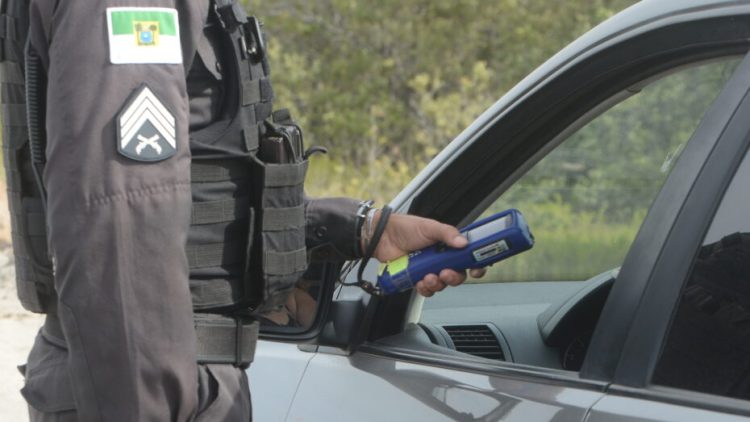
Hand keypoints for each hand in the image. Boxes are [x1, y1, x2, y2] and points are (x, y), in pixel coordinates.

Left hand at [369, 211, 485, 296]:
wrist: (383, 237)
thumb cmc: (406, 228)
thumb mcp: (430, 227)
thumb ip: (448, 233)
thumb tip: (463, 243)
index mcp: (449, 246)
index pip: (468, 258)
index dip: (475, 265)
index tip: (476, 270)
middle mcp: (441, 259)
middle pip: (457, 275)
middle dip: (454, 277)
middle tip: (445, 273)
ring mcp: (429, 270)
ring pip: (442, 285)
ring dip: (438, 284)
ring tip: (428, 276)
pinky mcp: (417, 278)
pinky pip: (427, 290)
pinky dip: (425, 289)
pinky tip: (420, 282)